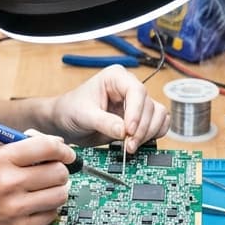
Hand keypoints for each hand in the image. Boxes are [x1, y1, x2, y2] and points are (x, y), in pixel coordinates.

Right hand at [0, 133, 73, 224]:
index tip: (66, 154)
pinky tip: (34, 208)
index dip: (63, 150)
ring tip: (45, 192)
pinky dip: (48, 210)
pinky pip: (51, 214)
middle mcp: (8, 182)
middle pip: (58, 171)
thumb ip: (19, 152)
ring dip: (57, 192)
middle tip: (53, 175)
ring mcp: (15, 208)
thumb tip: (54, 145)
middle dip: (60, 172)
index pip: (46, 147)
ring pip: (60, 194)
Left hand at [49, 64, 169, 152]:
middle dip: (141, 129)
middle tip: (128, 146)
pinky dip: (152, 135)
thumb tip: (123, 132)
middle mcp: (129, 87)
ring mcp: (136, 103)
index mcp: (116, 77)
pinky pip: (158, 124)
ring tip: (130, 147)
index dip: (136, 112)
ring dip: (148, 133)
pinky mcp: (139, 118)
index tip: (128, 131)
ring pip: (158, 115)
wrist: (67, 122)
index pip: (136, 91)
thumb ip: (104, 122)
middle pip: (150, 106)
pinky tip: (139, 143)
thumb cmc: (71, 110)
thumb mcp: (83, 115)